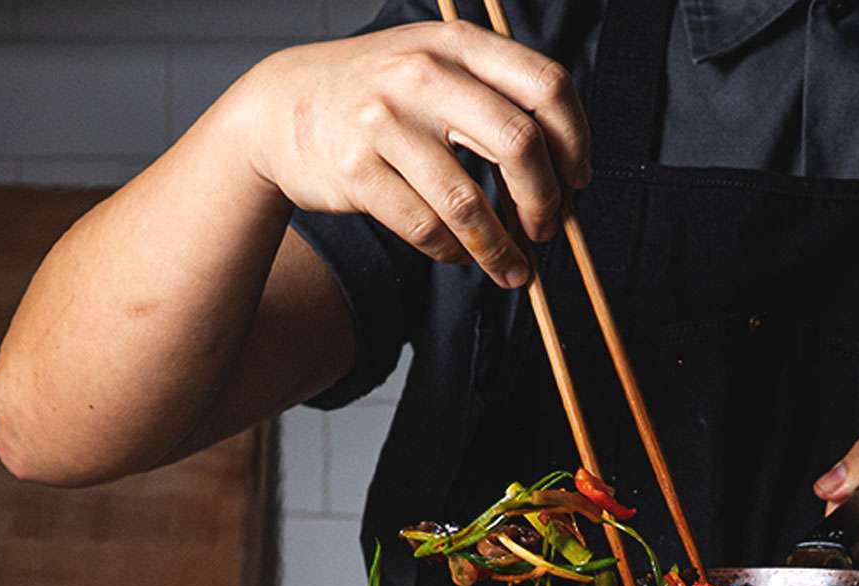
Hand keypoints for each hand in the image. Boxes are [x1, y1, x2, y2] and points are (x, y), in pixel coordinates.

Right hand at [232, 21, 590, 287]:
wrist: (279, 106)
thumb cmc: (378, 95)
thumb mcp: (435, 66)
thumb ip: (494, 98)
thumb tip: (565, 175)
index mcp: (457, 44)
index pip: (547, 86)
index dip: (576, 141)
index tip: (578, 180)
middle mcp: (423, 74)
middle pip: (518, 144)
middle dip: (545, 201)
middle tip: (548, 230)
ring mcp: (385, 122)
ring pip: (468, 203)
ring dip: (501, 248)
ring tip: (513, 270)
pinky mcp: (355, 170)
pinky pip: (425, 228)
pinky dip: (452, 252)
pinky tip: (459, 255)